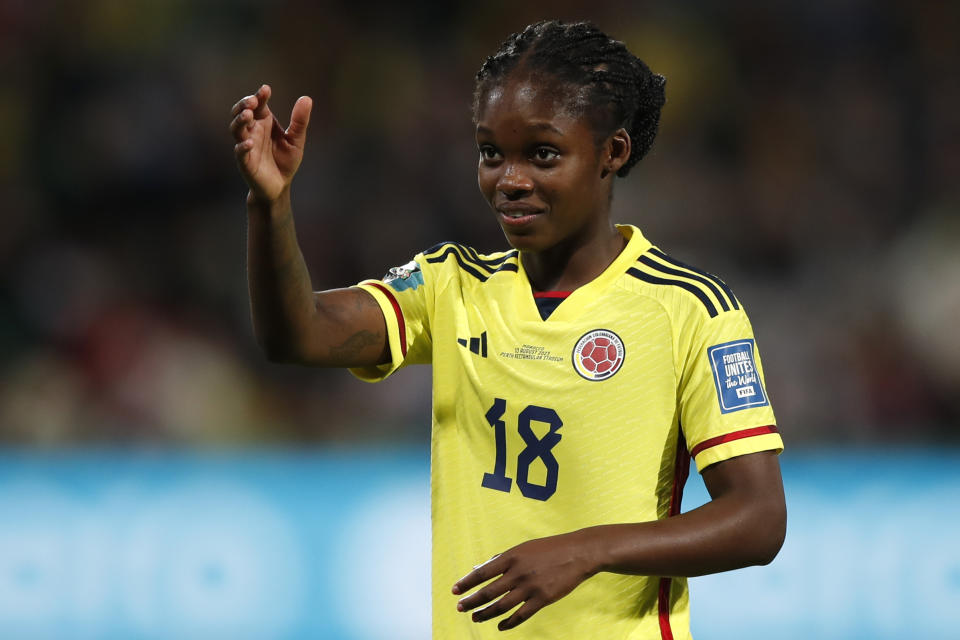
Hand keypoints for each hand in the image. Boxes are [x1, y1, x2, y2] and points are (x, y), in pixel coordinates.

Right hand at [229, 84, 312, 202]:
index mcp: (264, 122)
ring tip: (248, 115)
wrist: (280, 186)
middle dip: (244, 104)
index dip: (259, 96)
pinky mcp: (245, 162)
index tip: (266, 90)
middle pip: (241, 112)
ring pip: (236, 129)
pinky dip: (242, 146)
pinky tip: (249, 143)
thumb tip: (307, 98)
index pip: (258, 104)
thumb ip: (300, 121)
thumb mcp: (296, 140)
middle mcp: (253, 131)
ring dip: (240, 121)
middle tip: (252, 101)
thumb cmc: (285, 161)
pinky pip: (240, 152)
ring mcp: (247, 145)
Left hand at [452, 531, 598, 630]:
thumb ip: (501, 559)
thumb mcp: (523, 548)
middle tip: (460, 608)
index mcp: (512, 557)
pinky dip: (508, 623)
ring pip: (502, 606)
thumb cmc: (548, 549)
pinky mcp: (543, 599)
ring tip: (475, 618)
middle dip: (472, 602)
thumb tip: (479, 568)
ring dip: (485, 614)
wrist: (577, 552)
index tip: (454, 591)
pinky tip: (499, 626)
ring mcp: (531, 587)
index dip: (467, 583)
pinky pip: (521, 615)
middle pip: (489, 592)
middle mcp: (518, 573)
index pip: (482, 573)